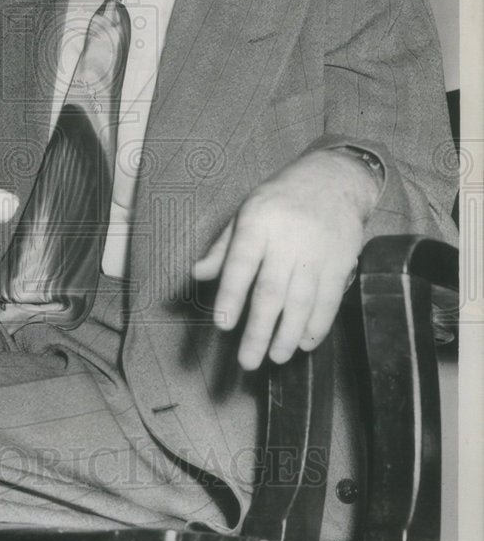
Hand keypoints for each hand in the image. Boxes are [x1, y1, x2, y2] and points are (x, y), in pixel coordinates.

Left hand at [193, 150, 379, 370]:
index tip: (223, 325)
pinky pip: (330, 299)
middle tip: (247, 362)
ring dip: (288, 334)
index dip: (231, 296)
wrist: (334, 179)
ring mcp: (317, 250)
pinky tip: (306, 343)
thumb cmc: (281, 199)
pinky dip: (318, 324)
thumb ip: (223, 247)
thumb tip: (198, 274)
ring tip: (276, 357)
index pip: (241, 264)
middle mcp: (288, 238)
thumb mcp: (246, 212)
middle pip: (271, 291)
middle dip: (258, 330)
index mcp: (258, 223)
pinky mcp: (342, 260)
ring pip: (302, 300)